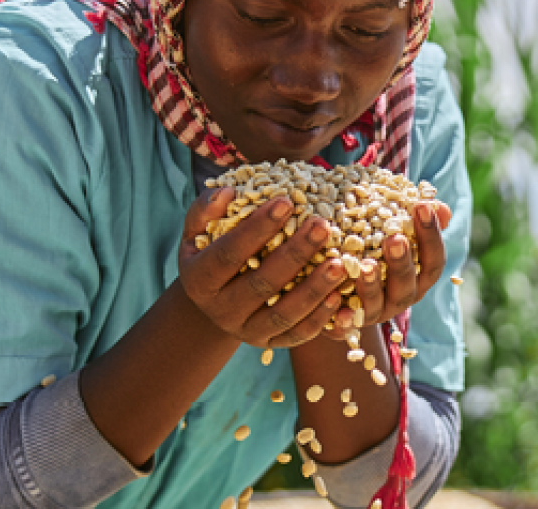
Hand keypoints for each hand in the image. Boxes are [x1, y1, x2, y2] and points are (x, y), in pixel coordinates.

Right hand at [178, 187, 347, 348]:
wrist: (215, 298)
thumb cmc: (210, 250)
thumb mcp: (197, 229)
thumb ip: (206, 209)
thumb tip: (228, 193)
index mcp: (198, 279)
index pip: (228, 253)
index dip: (257, 228)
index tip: (285, 201)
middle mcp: (219, 310)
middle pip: (260, 284)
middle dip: (294, 253)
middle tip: (322, 225)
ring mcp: (245, 331)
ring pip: (282, 314)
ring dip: (314, 289)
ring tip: (340, 263)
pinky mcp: (268, 344)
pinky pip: (296, 335)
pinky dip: (320, 319)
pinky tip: (339, 296)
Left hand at [336, 200, 451, 328]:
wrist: (331, 290)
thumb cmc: (367, 249)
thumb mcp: (385, 231)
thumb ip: (408, 220)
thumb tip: (435, 204)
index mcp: (416, 277)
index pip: (433, 259)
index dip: (430, 235)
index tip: (421, 206)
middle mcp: (398, 298)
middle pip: (406, 284)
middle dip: (401, 262)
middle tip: (395, 238)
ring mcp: (372, 314)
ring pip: (376, 304)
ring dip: (371, 285)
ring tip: (365, 264)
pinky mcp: (344, 326)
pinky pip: (345, 328)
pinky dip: (345, 319)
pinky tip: (340, 309)